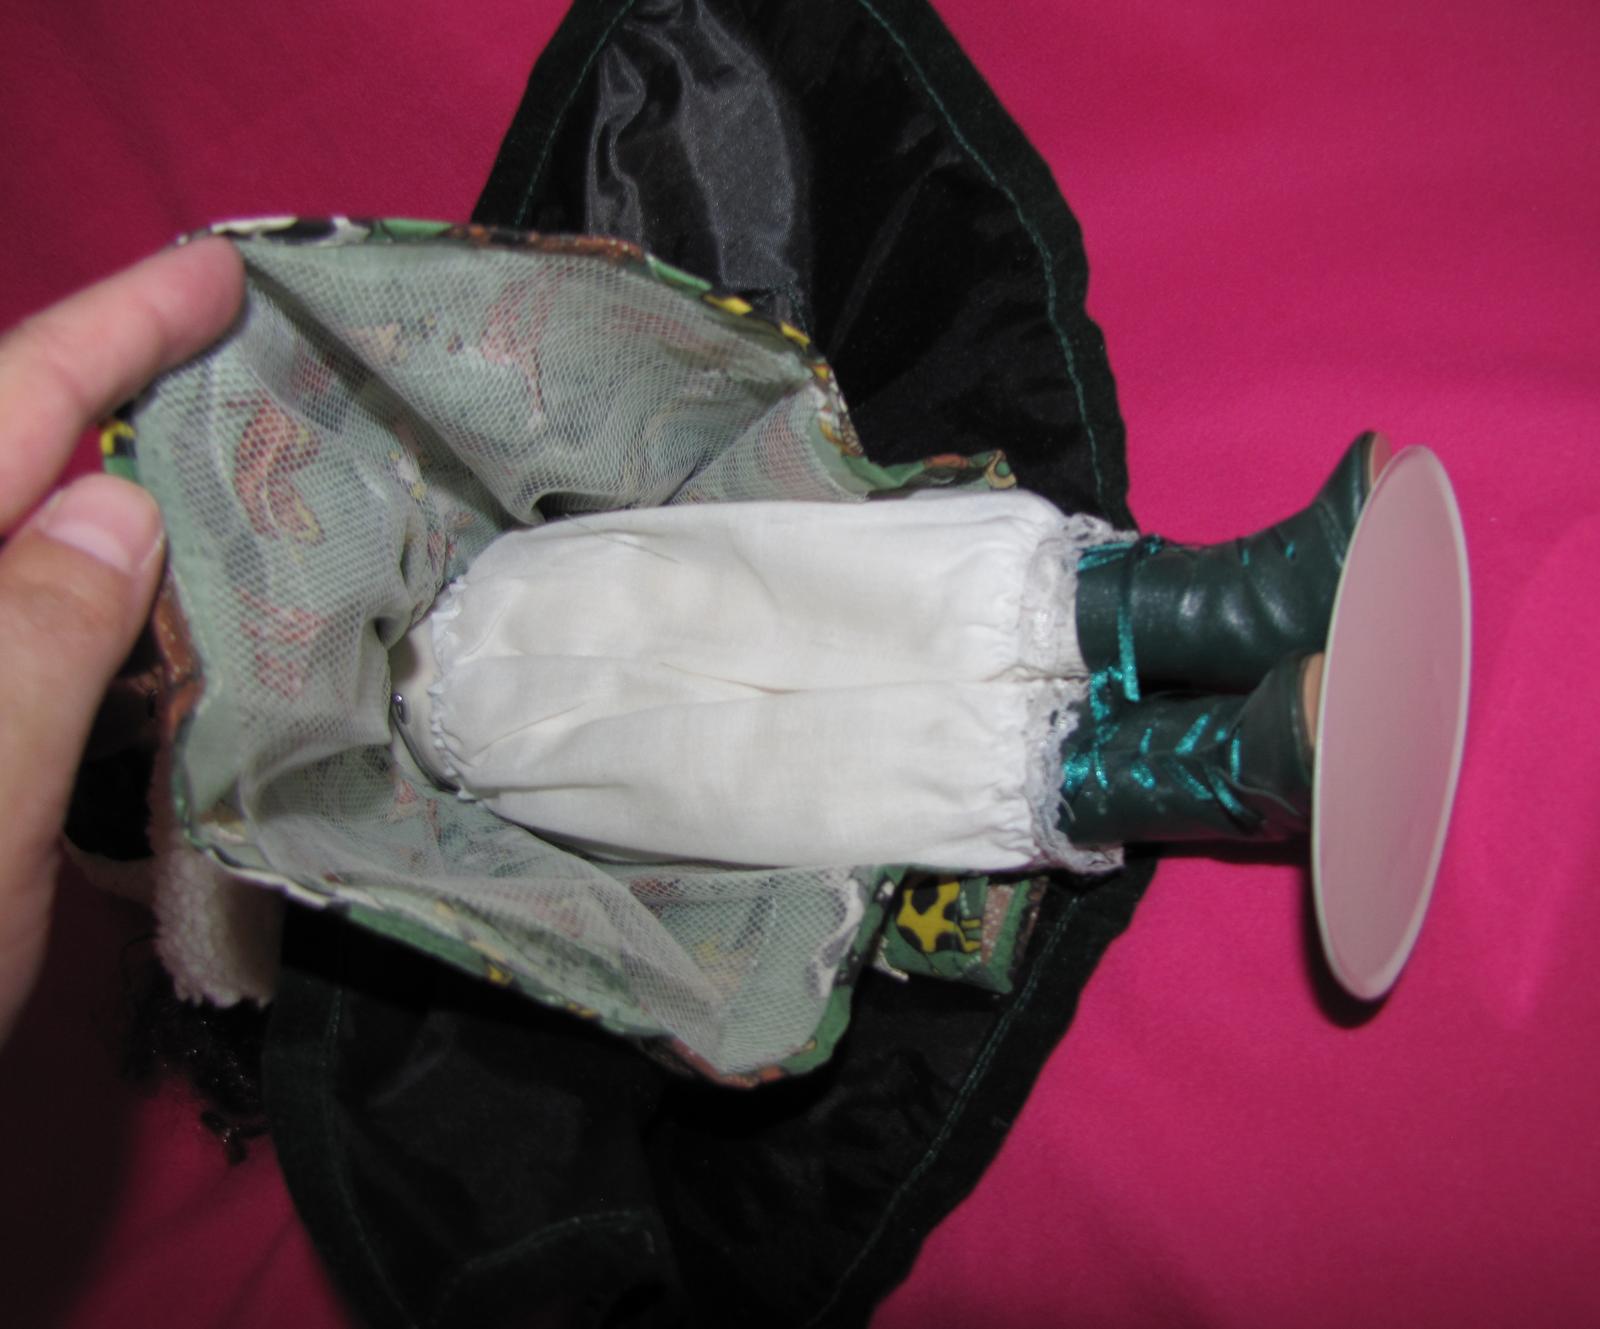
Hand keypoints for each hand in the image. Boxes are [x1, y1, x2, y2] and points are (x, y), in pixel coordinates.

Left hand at [0, 239, 243, 1047]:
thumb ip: (29, 643)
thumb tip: (119, 500)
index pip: (1, 414)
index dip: (112, 329)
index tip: (217, 267)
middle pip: (0, 457)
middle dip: (110, 384)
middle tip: (231, 340)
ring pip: (16, 540)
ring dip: (114, 484)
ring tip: (221, 445)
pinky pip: (23, 623)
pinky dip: (98, 589)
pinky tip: (160, 593)